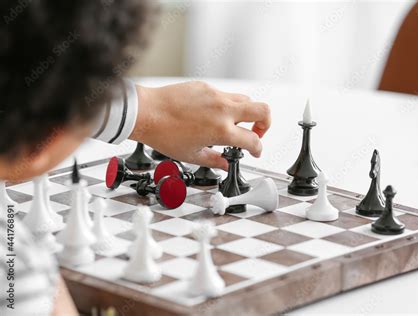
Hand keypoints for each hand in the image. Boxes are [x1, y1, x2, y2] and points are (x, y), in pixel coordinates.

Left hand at [130, 81, 270, 169]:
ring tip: (234, 124)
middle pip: (263, 110)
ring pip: (246, 100)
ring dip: (246, 113)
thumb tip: (225, 164)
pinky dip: (227, 105)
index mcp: (222, 130)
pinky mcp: (206, 86)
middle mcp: (223, 110)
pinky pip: (225, 94)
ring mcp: (216, 95)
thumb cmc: (164, 134)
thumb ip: (215, 160)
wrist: (147, 113)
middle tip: (255, 133)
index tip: (254, 151)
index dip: (258, 149)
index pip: (254, 140)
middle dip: (266, 124)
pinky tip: (213, 114)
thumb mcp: (192, 155)